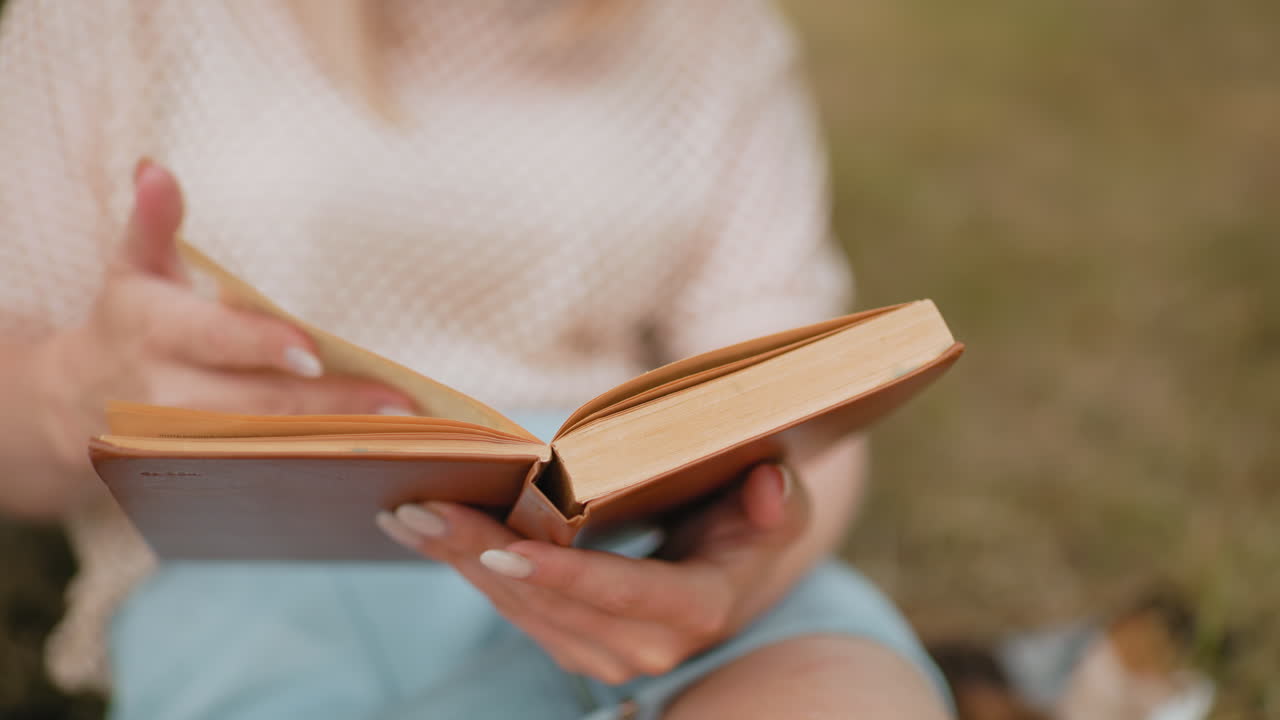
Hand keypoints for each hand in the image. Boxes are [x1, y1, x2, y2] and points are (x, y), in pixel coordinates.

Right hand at [38, 160, 413, 468]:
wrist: (78, 399)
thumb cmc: (132, 319)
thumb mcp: (134, 266)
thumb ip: (153, 221)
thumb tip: (154, 169)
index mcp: (159, 331)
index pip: (218, 340)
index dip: (264, 346)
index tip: (315, 353)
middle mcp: (169, 393)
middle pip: (258, 404)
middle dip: (329, 406)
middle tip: (398, 404)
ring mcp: (185, 443)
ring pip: (265, 449)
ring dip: (333, 443)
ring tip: (400, 433)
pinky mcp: (202, 473)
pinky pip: (263, 475)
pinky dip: (314, 470)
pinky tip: (369, 460)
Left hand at [376, 462, 808, 683]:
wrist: (740, 564)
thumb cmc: (758, 519)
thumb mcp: (786, 504)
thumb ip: (780, 500)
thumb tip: (769, 490)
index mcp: (699, 608)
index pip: (624, 592)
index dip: (565, 572)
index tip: (504, 543)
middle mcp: (648, 646)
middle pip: (551, 601)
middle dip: (481, 553)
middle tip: (420, 508)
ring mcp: (606, 654)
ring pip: (520, 609)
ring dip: (461, 561)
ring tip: (408, 514)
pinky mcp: (574, 644)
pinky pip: (513, 609)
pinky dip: (470, 568)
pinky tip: (429, 533)